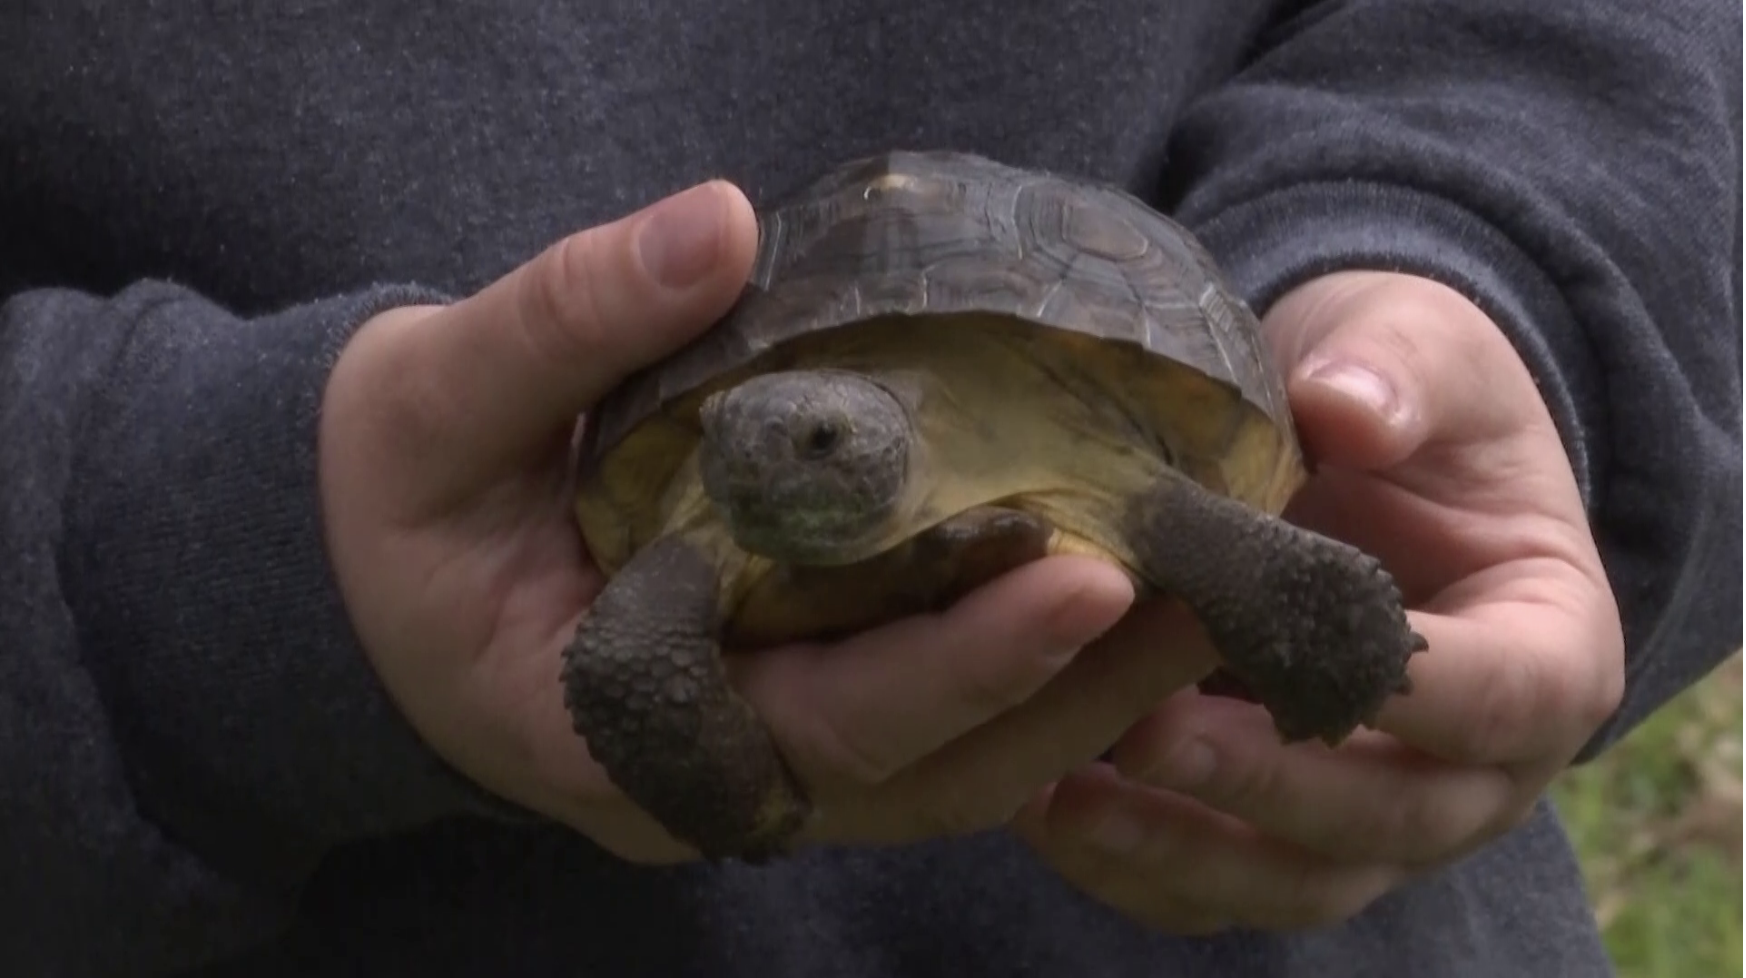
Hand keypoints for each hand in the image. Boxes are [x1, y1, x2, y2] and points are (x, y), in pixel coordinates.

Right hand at [318, 181, 1213, 861]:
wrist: (367, 577)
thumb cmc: (390, 499)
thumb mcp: (433, 398)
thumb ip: (565, 320)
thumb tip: (722, 222)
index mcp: (613, 727)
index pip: (818, 724)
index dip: (958, 663)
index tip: (1086, 575)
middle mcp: (711, 775)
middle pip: (928, 772)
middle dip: (1076, 691)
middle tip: (1206, 583)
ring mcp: (762, 764)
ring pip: (956, 774)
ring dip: (1087, 699)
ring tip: (1203, 594)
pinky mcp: (797, 721)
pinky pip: (939, 735)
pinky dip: (1037, 683)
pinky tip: (1123, 606)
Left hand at [1011, 270, 1625, 931]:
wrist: (1346, 452)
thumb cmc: (1401, 399)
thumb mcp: (1413, 345)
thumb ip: (1397, 371)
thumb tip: (1346, 411)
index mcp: (1548, 651)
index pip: (1506, 695)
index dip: (1414, 687)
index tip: (1302, 655)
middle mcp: (1476, 766)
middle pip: (1391, 814)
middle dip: (1267, 780)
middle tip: (1149, 734)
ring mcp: (1377, 820)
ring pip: (1295, 878)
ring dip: (1183, 848)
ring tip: (1067, 796)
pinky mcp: (1279, 838)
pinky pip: (1214, 886)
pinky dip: (1133, 861)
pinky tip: (1042, 805)